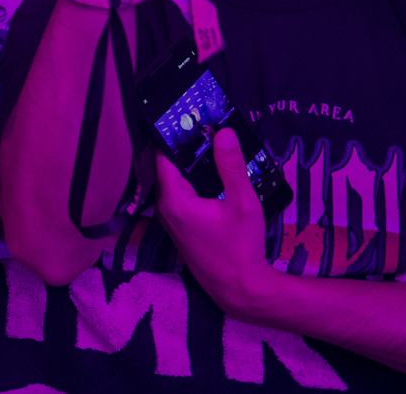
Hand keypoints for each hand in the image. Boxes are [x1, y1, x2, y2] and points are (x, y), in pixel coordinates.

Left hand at [153, 129, 284, 321]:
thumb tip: (223, 132)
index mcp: (174, 199)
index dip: (172, 135)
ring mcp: (169, 220)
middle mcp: (164, 209)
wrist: (240, 289)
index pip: (162, 157)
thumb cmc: (241, 246)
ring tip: (205, 144)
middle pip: (164, 168)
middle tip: (198, 126)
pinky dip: (188, 181)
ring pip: (170, 183)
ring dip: (184, 165)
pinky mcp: (178, 228)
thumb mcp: (243, 203)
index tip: (185, 117)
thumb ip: (231, 166)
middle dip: (179, 148)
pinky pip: (176, 196)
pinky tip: (208, 173)